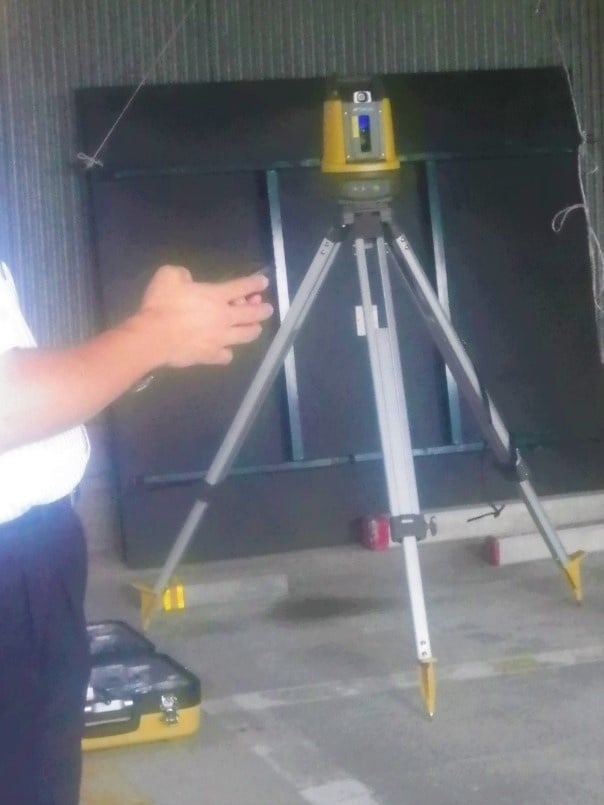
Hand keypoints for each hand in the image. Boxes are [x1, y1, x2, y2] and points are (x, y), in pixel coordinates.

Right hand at [133, 265, 272, 367]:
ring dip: (253, 330)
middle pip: (251, 314)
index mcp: (215, 295)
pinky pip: (227, 356)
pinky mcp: (211, 356)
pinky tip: (225, 349)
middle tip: (268, 309)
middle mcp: (224, 317)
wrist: (152, 337)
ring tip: (255, 328)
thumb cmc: (160, 305)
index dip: (255, 283)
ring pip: (246, 336)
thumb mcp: (168, 275)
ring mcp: (220, 339)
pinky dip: (228, 352)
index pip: (242, 287)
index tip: (264, 282)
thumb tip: (188, 279)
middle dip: (263, 310)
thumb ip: (182, 274)